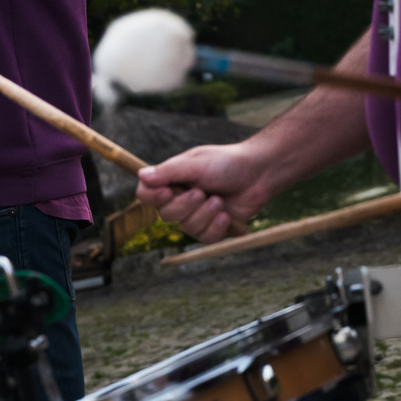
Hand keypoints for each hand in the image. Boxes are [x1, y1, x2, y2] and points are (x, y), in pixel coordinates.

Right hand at [136, 142, 270, 242]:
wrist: (259, 173)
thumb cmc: (227, 162)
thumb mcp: (196, 163)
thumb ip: (169, 172)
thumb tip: (141, 175)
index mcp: (172, 180)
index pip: (146, 194)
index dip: (152, 197)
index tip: (167, 192)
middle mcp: (181, 198)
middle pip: (166, 215)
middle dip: (186, 206)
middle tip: (203, 192)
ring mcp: (196, 214)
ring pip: (187, 228)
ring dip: (204, 215)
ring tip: (219, 200)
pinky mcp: (213, 228)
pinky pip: (204, 238)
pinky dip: (216, 227)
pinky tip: (226, 214)